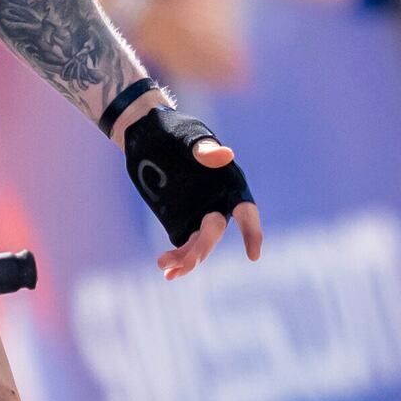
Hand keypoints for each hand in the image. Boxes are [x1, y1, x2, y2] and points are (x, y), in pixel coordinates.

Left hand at [109, 87, 263, 276]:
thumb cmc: (174, 131)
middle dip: (203, 248)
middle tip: (186, 262)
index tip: (253, 254)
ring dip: (187, 260)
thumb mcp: (187, 136)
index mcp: (228, 183)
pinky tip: (164, 264)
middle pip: (217, 232)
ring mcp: (199, 215)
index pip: (245, 210)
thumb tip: (225, 155)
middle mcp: (218, 202)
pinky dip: (175, 258)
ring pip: (200, 245)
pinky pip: (182, 246)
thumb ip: (204, 149)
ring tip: (167, 269)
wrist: (147, 136)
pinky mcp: (180, 222)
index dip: (251, 232)